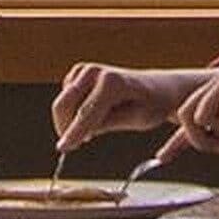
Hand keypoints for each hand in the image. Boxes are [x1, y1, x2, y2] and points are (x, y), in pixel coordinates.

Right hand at [50, 63, 206, 154]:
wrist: (156, 88)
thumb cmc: (149, 106)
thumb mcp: (135, 120)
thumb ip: (107, 125)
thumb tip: (80, 134)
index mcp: (112, 83)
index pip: (85, 113)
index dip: (73, 133)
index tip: (62, 149)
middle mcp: (95, 71)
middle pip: (64, 103)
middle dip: (65, 127)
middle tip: (75, 145)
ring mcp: (85, 69)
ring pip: (62, 103)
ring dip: (70, 121)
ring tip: (95, 129)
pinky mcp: (79, 72)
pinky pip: (65, 98)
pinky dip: (72, 112)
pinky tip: (91, 116)